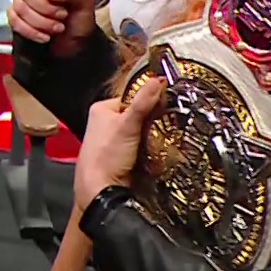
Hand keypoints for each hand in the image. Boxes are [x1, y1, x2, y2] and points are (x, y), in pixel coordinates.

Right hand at [7, 0, 96, 45]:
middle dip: (44, 7)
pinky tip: (44, 36)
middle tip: (62, 15)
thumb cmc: (80, 22)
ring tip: (57, 28)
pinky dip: (30, 31)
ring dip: (40, 22)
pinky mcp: (17, 18)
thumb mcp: (84, 3)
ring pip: (19, 6)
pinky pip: (13, 20)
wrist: (76, 47)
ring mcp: (24, 2)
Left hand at [73, 78, 166, 211]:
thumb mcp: (127, 125)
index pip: (132, 97)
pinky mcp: (121, 156)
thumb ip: (143, 103)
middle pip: (138, 115)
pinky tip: (158, 151)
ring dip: (153, 136)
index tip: (167, 104)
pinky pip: (141, 147)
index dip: (149, 100)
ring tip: (166, 138)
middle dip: (153, 120)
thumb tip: (158, 80)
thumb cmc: (106, 156)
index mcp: (102, 109)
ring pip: (141, 132)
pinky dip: (150, 149)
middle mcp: (105, 123)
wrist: (100, 190)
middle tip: (170, 123)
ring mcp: (113, 141)